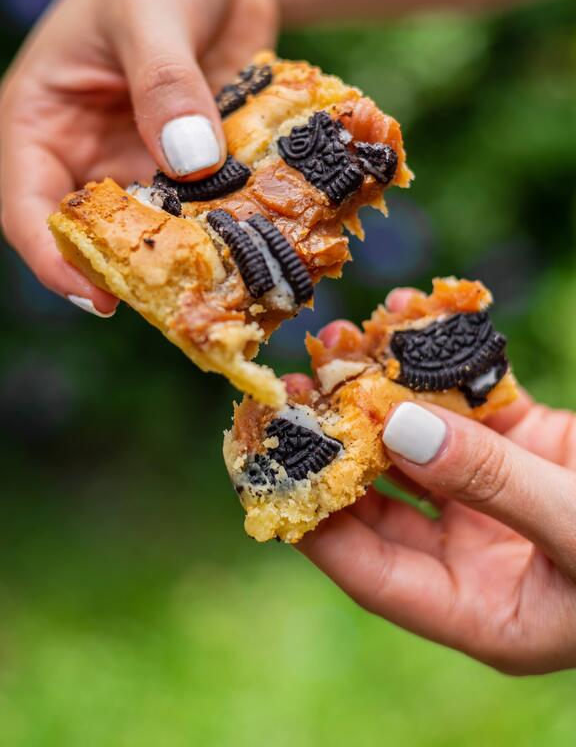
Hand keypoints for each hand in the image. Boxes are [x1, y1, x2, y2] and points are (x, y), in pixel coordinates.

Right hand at [0, 0, 276, 313]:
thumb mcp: (148, 9)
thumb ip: (164, 82)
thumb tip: (190, 160)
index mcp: (42, 118)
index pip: (28, 203)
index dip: (53, 256)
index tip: (96, 294)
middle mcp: (89, 151)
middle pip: (98, 231)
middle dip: (136, 265)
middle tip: (182, 297)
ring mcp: (149, 160)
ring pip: (163, 225)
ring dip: (197, 247)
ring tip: (235, 272)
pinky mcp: (203, 159)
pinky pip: (215, 201)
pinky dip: (238, 218)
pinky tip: (272, 232)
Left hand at [292, 290, 575, 674]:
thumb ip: (492, 484)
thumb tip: (396, 430)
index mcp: (482, 610)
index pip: (371, 571)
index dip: (314, 518)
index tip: (266, 463)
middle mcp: (481, 553)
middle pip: (383, 498)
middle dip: (336, 439)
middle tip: (290, 387)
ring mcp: (502, 492)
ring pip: (421, 438)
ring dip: (381, 388)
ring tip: (338, 337)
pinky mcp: (534, 441)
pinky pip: (473, 397)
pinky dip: (443, 359)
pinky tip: (408, 316)